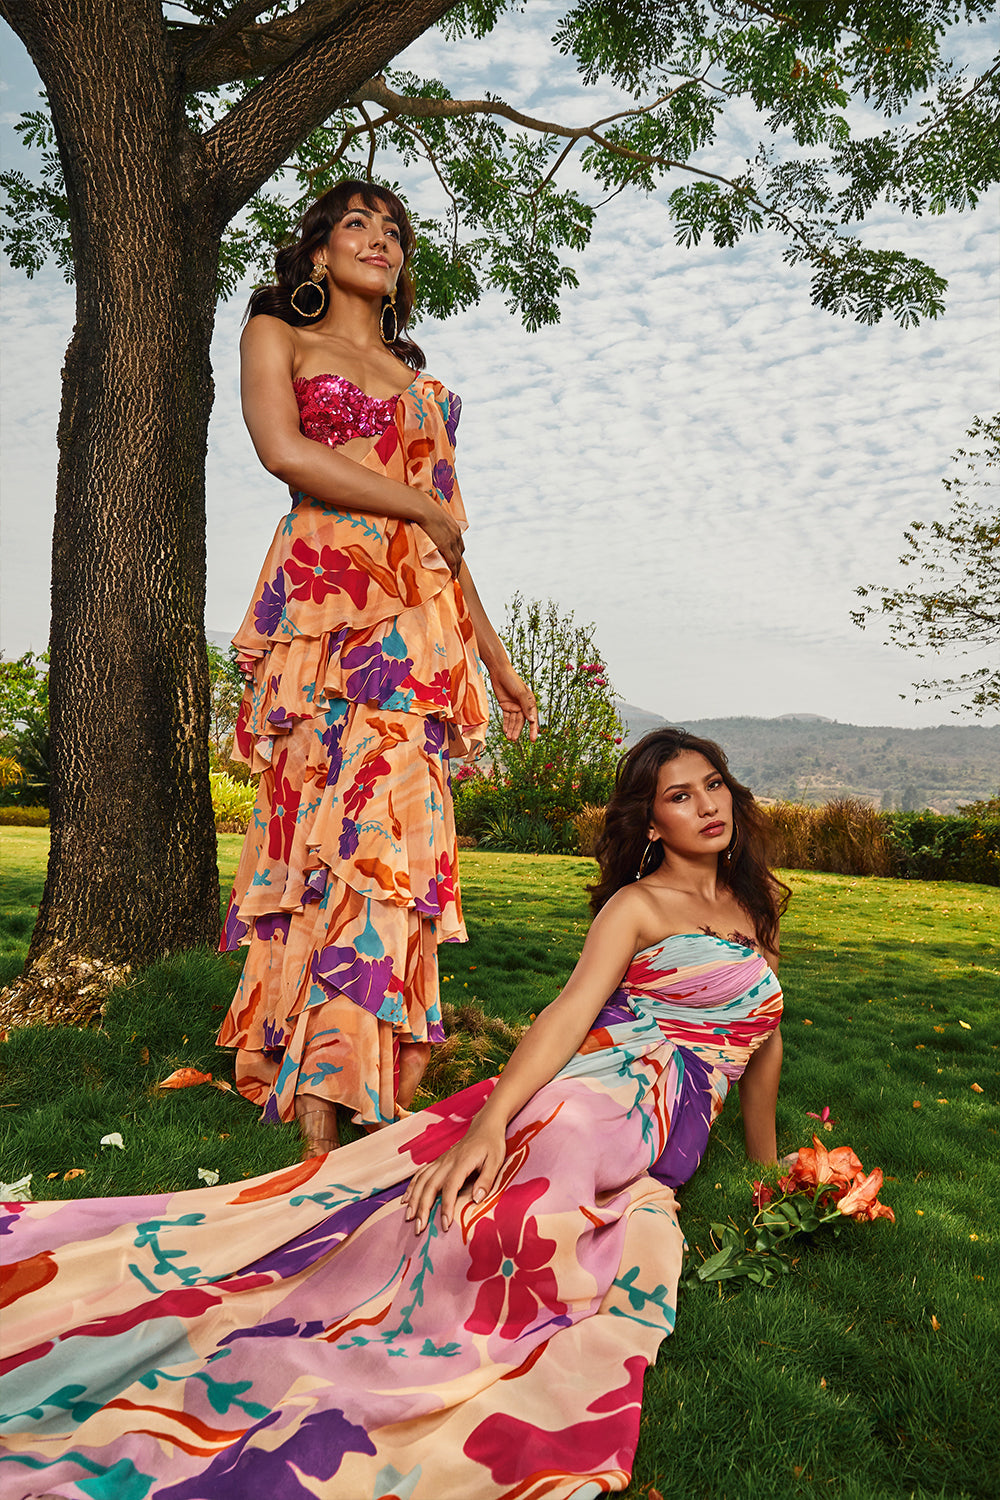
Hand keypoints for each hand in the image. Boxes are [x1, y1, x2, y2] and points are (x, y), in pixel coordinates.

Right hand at [401, 1119, 506, 1233]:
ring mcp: (441, 1161)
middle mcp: (447, 1161)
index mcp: (462, 1162)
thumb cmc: (492, 1145)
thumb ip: (487, 1180)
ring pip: (422, 1180)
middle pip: (430, 1185)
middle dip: (423, 1208)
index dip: (446, 1206)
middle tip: (419, 1228)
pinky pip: (421, 1174)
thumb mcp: (496, 1161)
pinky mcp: (438, 1161)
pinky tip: (406, 1199)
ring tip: (409, 1217)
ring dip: (414, 1199)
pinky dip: (412, 1186)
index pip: (450, 1187)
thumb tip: (477, 1200)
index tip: (444, 1225)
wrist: (484, 1127)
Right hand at [415, 496, 463, 578]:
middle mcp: (456, 534)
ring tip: (454, 574)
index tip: (455, 556)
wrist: (423, 508)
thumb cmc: (424, 509)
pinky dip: (454, 569)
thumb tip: (427, 522)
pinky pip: (452, 561)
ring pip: (458, 558)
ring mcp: (452, 540)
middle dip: (458, 560)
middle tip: (455, 567)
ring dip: (457, 567)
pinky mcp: (446, 546)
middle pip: (460, 551)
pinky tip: (453, 575)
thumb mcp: (434, 515)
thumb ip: (435, 521)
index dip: (457, 551)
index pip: (459, 542)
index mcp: (454, 526)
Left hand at [490, 663, 537, 741]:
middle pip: (521, 721)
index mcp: (530, 702)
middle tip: (514, 740)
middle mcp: (523, 705)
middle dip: (518, 731)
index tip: (533, 739)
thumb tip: (532, 720)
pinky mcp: (506, 706)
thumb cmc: (512, 680)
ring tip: (509, 738)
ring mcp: (514, 706)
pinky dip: (506, 724)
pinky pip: (507, 718)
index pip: (532, 718)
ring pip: (513, 721)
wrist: (499, 672)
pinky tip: (505, 731)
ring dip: (511, 729)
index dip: (533, 729)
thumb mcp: (520, 693)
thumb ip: (526, 706)